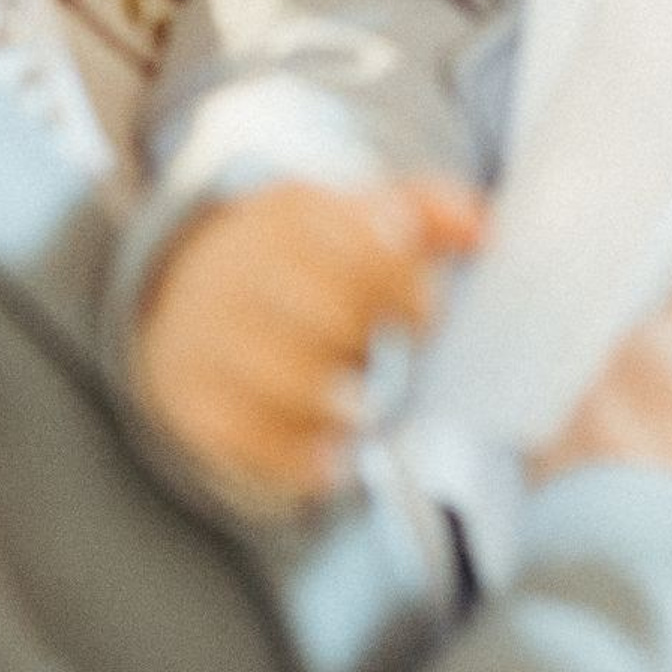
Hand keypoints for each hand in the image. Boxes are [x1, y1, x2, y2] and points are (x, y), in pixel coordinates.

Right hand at [136, 178, 483, 503]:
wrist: (194, 282)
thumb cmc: (307, 255)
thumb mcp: (360, 213)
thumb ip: (430, 212)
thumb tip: (482, 230)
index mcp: (296, 217)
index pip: (358, 247)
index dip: (404, 287)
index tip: (426, 316)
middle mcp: (243, 270)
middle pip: (321, 314)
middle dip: (366, 343)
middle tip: (392, 365)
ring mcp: (209, 335)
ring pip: (282, 378)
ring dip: (335, 404)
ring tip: (369, 414)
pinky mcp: (189, 395)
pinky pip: (240, 434)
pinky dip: (291, 455)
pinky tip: (333, 460)